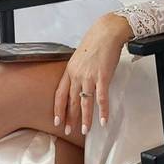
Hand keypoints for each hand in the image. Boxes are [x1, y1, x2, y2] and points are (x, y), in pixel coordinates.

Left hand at [53, 13, 132, 135]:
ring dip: (85, 118)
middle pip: (71, 101)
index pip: (59, 95)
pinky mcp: (103, 77)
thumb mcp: (81, 57)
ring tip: (86, 130)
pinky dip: (103, 111)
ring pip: (85, 102)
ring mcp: (89, 77)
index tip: (57, 121)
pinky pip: (101, 98)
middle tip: (70, 131)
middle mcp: (77, 75)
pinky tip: (104, 120)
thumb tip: (82, 80)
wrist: (107, 32)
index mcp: (70, 70)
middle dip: (70, 118)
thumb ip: (79, 70)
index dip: (58, 109)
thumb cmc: (96, 41)